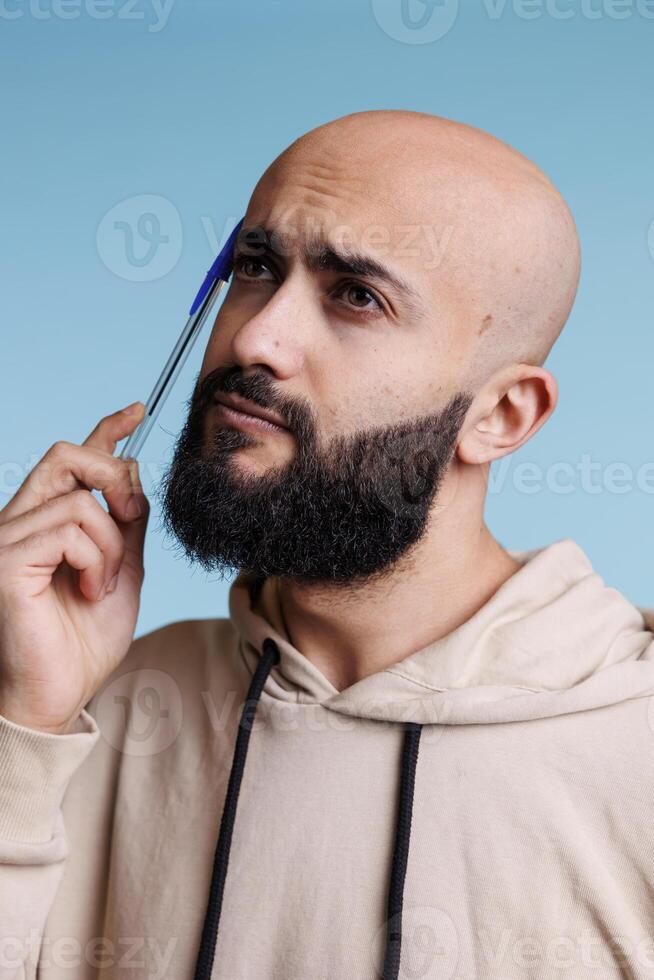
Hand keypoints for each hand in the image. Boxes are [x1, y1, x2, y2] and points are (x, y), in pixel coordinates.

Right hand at [0, 402, 149, 733]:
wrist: (59, 693)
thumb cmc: (84, 640)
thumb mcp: (120, 571)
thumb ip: (125, 525)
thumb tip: (132, 475)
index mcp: (46, 522)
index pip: (73, 461)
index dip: (105, 430)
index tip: (137, 411)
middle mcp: (19, 520)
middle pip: (67, 456)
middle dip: (114, 477)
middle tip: (130, 519)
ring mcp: (6, 537)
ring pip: (79, 501)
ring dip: (112, 545)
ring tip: (103, 585)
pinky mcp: (5, 560)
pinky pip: (67, 530)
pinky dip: (95, 560)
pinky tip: (90, 591)